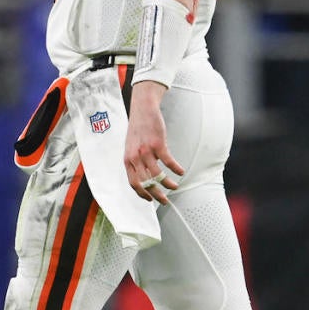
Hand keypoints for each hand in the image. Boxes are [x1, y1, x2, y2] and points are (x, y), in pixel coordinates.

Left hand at [124, 80, 184, 204]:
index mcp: (127, 159)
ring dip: (168, 184)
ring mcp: (146, 151)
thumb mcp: (131, 146)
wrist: (142, 109)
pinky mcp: (158, 144)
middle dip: (157, 194)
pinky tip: (181, 171)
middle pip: (146, 183)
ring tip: (175, 187)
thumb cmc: (138, 128)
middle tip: (165, 200)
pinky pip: (168, 162)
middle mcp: (135, 157)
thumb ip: (134, 160)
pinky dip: (176, 169)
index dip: (142, 193)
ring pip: (158, 175)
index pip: (133, 183)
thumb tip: (144, 175)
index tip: (150, 199)